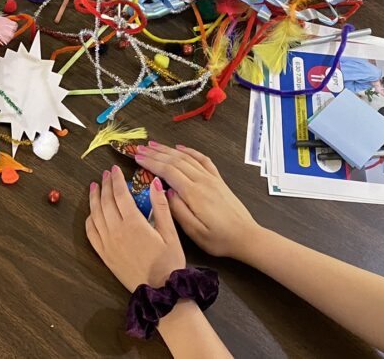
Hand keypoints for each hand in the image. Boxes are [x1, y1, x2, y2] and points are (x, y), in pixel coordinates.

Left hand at [86, 165, 185, 291]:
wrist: (160, 292)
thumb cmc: (169, 262)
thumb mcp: (170, 233)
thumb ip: (161, 206)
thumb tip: (155, 183)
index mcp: (133, 224)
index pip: (120, 195)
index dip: (116, 180)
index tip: (114, 169)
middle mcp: (116, 231)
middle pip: (106, 202)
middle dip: (105, 186)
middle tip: (104, 175)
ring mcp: (108, 244)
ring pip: (95, 215)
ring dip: (94, 199)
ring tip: (94, 187)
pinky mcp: (104, 255)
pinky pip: (91, 234)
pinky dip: (89, 220)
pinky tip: (91, 213)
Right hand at [134, 142, 260, 258]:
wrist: (246, 237)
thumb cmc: (219, 239)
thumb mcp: (194, 232)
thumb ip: (178, 210)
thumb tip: (166, 191)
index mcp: (194, 193)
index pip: (168, 171)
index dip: (151, 162)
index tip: (137, 157)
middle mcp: (203, 181)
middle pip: (175, 161)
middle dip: (155, 153)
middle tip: (139, 148)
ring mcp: (212, 179)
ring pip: (187, 158)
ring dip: (169, 149)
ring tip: (154, 145)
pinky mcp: (218, 180)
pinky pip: (203, 160)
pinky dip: (190, 151)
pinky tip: (181, 147)